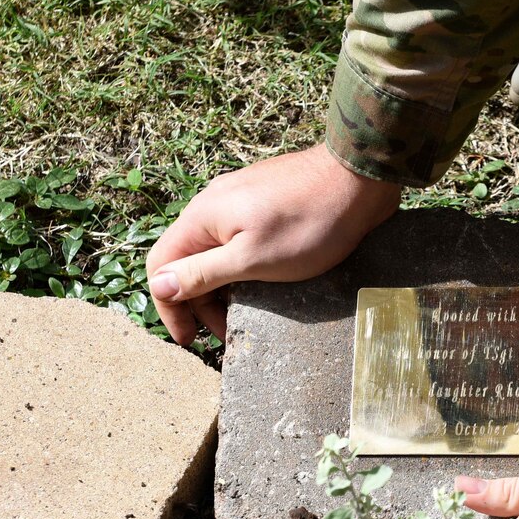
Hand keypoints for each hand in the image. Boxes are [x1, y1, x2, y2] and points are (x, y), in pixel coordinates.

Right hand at [145, 145, 401, 343]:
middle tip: (224, 333)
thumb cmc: (309, 223)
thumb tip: (160, 286)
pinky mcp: (265, 202)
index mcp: (202, 217)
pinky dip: (241, 266)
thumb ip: (202, 272)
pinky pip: (239, 239)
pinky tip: (262, 283)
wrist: (359, 179)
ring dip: (221, 286)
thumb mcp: (251, 259)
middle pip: (186, 259)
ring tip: (244, 314)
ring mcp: (240, 200)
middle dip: (199, 300)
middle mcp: (214, 204)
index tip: (190, 339)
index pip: (161, 265)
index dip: (170, 306)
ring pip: (214, 250)